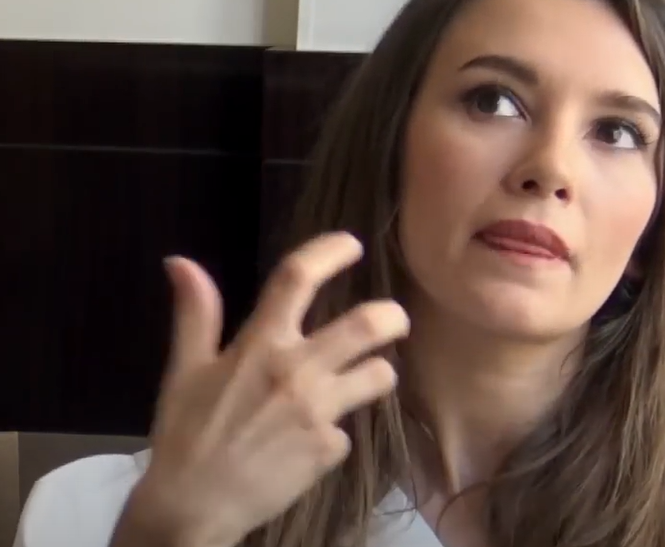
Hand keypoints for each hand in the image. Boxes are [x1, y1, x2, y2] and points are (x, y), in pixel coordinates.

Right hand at [115, 233, 409, 546]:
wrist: (192, 508)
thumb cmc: (185, 436)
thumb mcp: (184, 370)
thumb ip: (195, 314)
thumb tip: (181, 262)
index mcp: (258, 344)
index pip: (297, 278)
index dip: (330, 252)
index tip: (351, 244)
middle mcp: (296, 370)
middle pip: (368, 325)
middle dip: (392, 316)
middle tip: (394, 320)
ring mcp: (318, 410)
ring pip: (380, 374)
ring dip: (379, 373)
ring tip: (368, 378)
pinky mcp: (330, 449)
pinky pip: (349, 430)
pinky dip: (336, 432)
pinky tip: (313, 443)